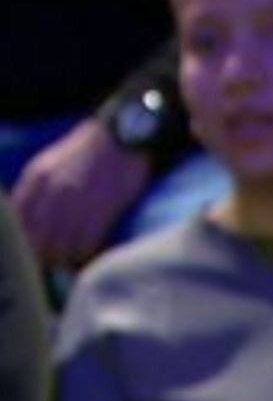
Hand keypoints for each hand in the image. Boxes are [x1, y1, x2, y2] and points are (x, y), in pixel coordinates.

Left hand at [11, 118, 147, 266]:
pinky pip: (87, 243)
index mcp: (37, 178)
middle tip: (54, 265)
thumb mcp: (52, 163)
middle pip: (38, 239)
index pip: (20, 221)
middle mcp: (52, 191)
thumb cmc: (91, 150)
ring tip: (72, 265)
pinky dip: (86, 255)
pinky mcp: (102, 208)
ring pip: (61, 245)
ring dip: (66, 260)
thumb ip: (38, 188)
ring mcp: (77, 200)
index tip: (35, 253)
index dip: (25, 242)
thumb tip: (28, 218)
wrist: (124, 135)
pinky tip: (90, 257)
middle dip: (44, 256)